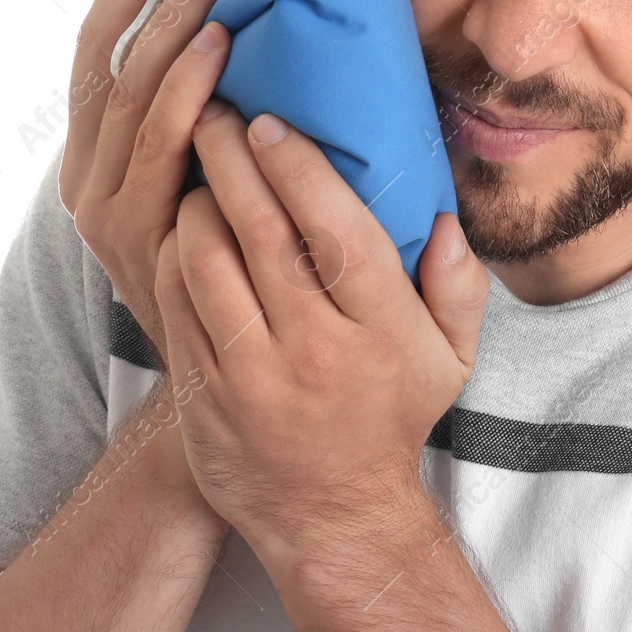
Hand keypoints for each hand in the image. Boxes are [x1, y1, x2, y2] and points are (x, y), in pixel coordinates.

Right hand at [59, 0, 234, 363]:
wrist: (222, 373)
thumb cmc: (236, 258)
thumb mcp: (204, 179)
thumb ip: (209, 115)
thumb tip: (264, 18)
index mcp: (94, 144)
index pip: (102, 36)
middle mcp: (85, 169)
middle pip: (108, 53)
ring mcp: (104, 205)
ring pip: (131, 95)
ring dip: (173, 27)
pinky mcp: (133, 237)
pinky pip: (160, 150)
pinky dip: (187, 94)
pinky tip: (223, 51)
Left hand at [153, 105, 489, 580]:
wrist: (330, 517)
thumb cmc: (390, 417)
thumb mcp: (451, 358)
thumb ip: (458, 285)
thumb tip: (443, 218)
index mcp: (381, 330)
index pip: (338, 232)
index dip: (299, 169)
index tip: (272, 123)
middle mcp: (316, 350)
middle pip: (262, 233)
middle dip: (231, 160)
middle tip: (218, 114)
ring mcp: (253, 377)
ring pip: (205, 262)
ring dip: (195, 200)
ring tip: (196, 163)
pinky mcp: (204, 396)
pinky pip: (176, 305)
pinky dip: (172, 253)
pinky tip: (181, 224)